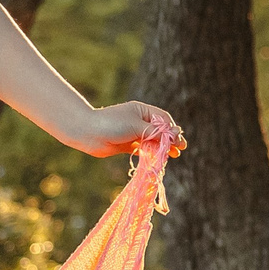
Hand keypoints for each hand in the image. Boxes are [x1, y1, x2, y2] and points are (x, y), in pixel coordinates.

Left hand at [62, 102, 182, 159]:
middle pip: (159, 130)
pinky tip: (157, 158)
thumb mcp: (136, 126)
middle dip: (170, 139)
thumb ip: (154, 132)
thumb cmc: (112, 124)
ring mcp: (133, 133)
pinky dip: (151, 153)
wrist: (87, 133)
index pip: (162, 119)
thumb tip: (173, 137)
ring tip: (173, 155)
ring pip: (152, 141)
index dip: (171, 129)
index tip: (177, 139)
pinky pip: (143, 149)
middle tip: (181, 148)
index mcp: (142, 111)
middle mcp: (139, 121)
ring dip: (162, 147)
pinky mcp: (127, 145)